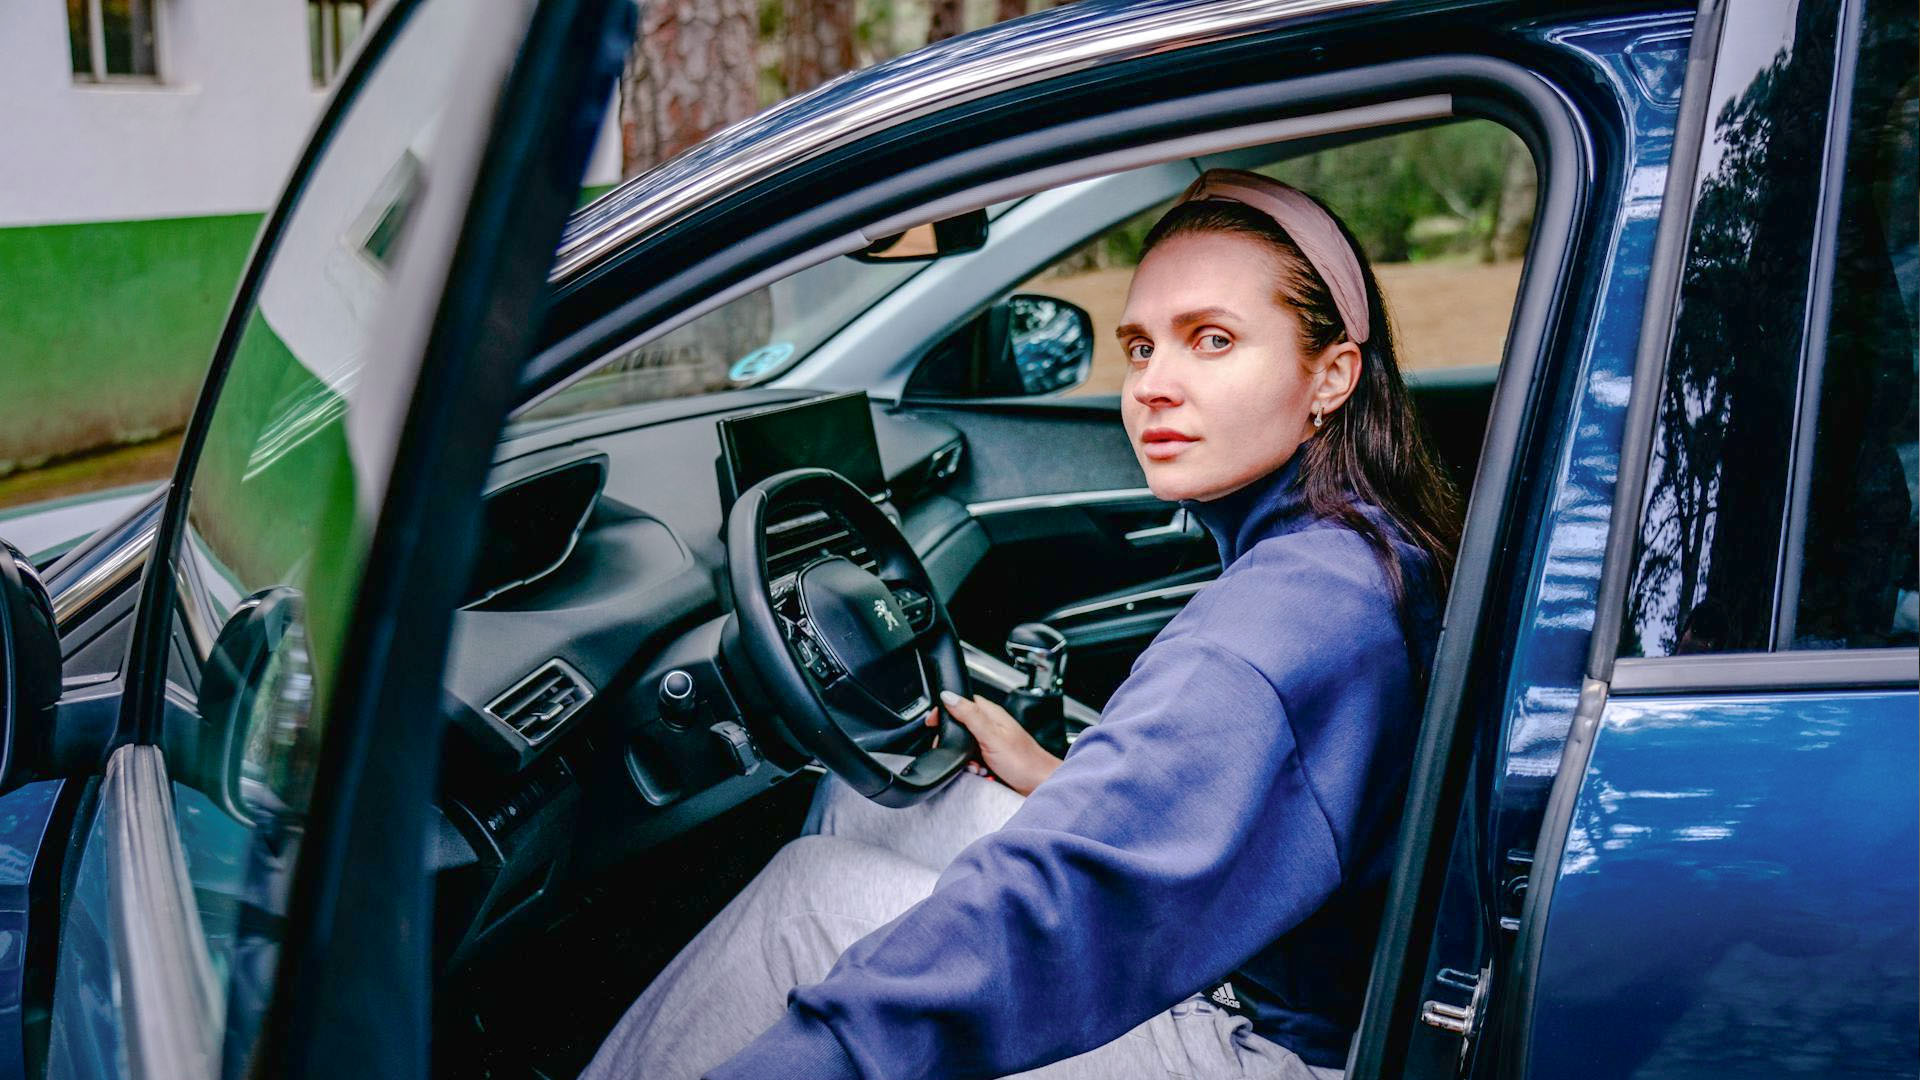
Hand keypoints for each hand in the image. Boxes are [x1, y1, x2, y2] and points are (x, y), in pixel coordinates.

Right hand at [926, 690, 1061, 796]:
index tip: (933, 722)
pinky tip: (980, 773)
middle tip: (957, 751)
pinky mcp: (991, 760)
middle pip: (960, 726)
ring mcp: (991, 744)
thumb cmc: (1025, 761)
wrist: (1040, 786)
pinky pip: (972, 761)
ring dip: (964, 758)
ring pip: (964, 747)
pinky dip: (972, 768)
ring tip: (975, 766)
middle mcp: (991, 727)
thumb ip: (970, 716)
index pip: (962, 701)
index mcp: (991, 714)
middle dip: (954, 742)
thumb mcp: (992, 736)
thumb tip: (949, 696)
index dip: (946, 709)